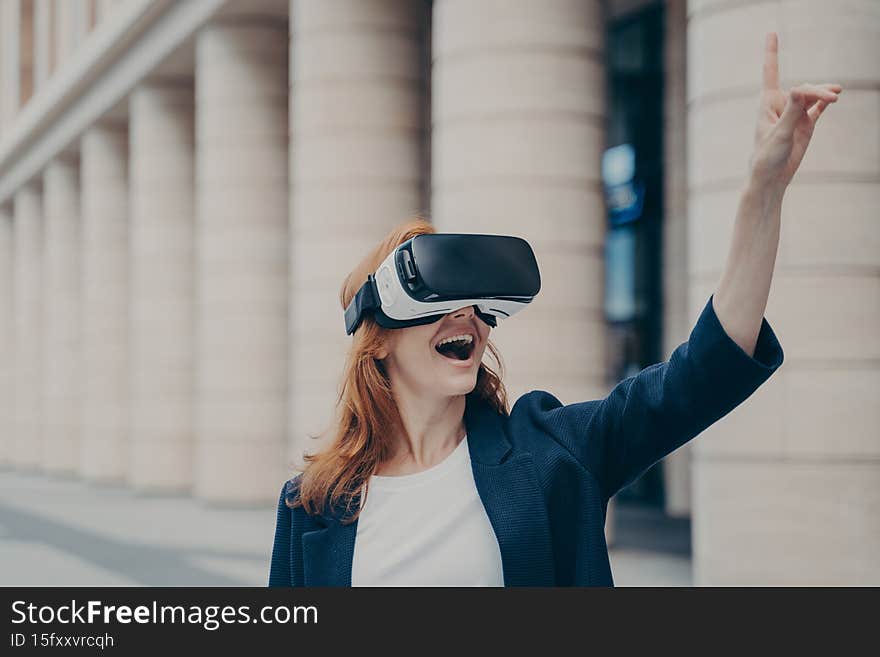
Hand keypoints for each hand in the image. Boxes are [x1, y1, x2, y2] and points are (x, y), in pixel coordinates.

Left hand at [748, 32, 841, 192]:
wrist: (771, 177)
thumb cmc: (766, 156)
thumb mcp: (779, 134)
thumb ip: (791, 112)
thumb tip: (800, 89)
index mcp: (767, 103)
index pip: (771, 72)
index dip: (772, 52)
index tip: (772, 32)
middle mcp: (780, 105)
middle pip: (803, 88)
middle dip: (817, 90)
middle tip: (833, 96)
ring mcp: (794, 114)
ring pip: (813, 96)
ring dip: (824, 94)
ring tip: (837, 95)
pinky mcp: (805, 124)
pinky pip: (818, 107)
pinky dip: (825, 101)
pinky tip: (833, 98)